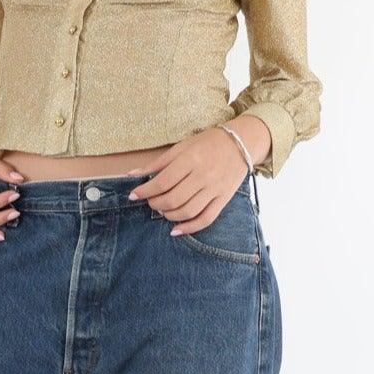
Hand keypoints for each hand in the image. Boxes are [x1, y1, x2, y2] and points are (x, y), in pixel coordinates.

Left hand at [124, 127, 250, 235]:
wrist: (241, 143)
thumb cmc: (207, 143)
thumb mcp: (181, 147)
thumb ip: (157, 163)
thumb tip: (132, 175)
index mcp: (190, 159)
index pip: (162, 182)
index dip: (145, 191)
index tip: (133, 196)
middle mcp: (203, 175)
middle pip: (173, 199)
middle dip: (156, 204)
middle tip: (151, 202)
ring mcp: (215, 189)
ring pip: (188, 211)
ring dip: (169, 216)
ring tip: (162, 211)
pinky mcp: (224, 199)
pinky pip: (206, 219)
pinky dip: (190, 228)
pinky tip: (176, 230)